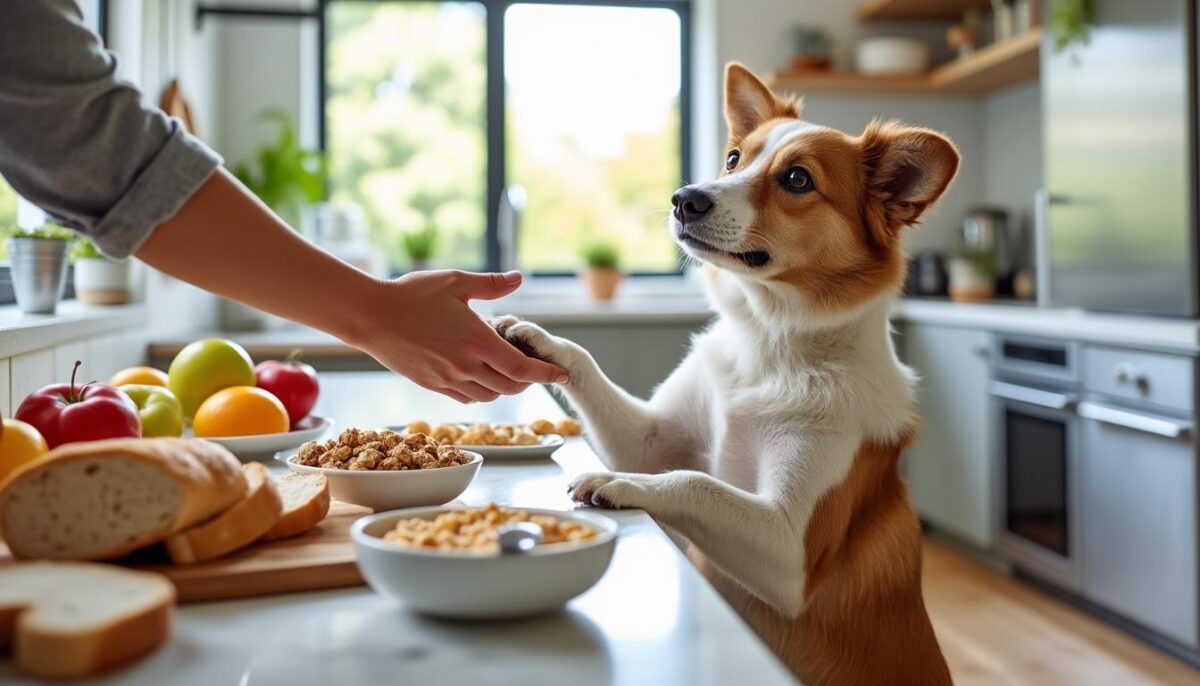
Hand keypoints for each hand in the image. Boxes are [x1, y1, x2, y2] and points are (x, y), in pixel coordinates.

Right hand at [352, 270, 568, 402]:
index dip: (546, 374)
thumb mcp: (455, 282)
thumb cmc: (411, 294)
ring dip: (504, 386)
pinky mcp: (432, 385)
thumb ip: (491, 284)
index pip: (522, 368)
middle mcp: (465, 366)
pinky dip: (481, 391)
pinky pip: (466, 397)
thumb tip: (519, 278)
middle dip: (528, 380)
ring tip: (506, 368)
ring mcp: (447, 379)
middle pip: (510, 387)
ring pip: (489, 395)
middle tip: (533, 366)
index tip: (561, 374)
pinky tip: (480, 374)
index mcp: (477, 341)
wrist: (370, 316)